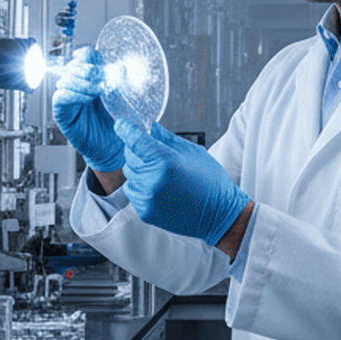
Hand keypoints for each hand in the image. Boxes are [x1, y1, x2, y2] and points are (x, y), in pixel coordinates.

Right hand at [51, 48, 123, 172]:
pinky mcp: (62, 113)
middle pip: (72, 66)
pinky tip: (87, 99)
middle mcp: (78, 86)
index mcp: (92, 77)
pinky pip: (60, 98)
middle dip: (87, 69)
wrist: (115, 147)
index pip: (83, 57)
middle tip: (101, 76)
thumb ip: (119, 82)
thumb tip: (120, 68)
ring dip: (82, 82)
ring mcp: (69, 98)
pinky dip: (73, 95)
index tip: (97, 59)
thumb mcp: (121, 98)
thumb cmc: (118, 122)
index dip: (87, 55)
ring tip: (98, 91)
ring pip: (65, 79)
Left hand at [115, 119, 249, 246]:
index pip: (134, 140)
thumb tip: (150, 126)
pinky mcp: (145, 212)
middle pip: (130, 156)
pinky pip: (133, 191)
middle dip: (138, 150)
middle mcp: (152, 180)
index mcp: (166, 161)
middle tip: (155, 154)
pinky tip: (160, 188)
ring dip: (140, 169)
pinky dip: (141, 186)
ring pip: (130, 174)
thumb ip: (167, 138)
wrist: (218, 215)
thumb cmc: (210, 181)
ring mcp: (147, 198)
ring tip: (161, 174)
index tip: (122, 124)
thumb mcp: (193, 152)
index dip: (125, 129)